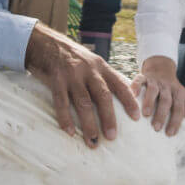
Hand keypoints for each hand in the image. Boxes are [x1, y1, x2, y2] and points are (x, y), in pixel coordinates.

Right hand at [25, 22, 139, 147]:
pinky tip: (70, 132)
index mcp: (101, 67)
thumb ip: (107, 77)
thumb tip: (128, 95)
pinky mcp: (56, 79)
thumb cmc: (74, 58)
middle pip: (102, 96)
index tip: (137, 117)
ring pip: (83, 102)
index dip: (129, 101)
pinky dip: (65, 118)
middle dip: (108, 118)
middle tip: (112, 137)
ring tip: (92, 141)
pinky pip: (61, 102)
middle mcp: (88, 70)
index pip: (119, 84)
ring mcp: (72, 75)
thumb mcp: (93, 62)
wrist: (47, 43)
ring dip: (88, 124)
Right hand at [130, 55, 184, 135]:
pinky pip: (140, 80)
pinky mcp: (144, 76)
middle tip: (156, 128)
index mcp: (178, 93)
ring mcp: (155, 81)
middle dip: (161, 115)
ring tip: (145, 114)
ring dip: (149, 102)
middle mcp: (167, 87)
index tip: (170, 134)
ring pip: (153, 90)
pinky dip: (135, 86)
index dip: (175, 121)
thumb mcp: (182, 96)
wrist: (161, 68)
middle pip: (166, 101)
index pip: (179, 108)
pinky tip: (132, 95)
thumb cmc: (171, 89)